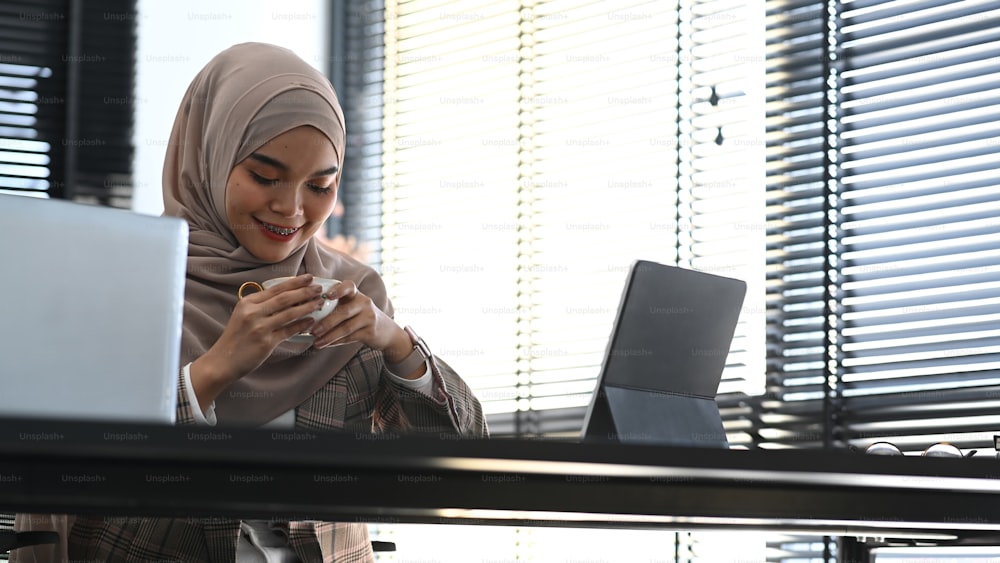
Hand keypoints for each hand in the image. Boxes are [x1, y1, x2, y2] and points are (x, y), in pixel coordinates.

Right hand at [196, 274, 322, 386]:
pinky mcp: (266, 342)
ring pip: (289, 313)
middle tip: (319, 288)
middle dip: (305, 292)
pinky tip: (312, 321)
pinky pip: (289, 331)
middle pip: (285, 298)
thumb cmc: (236, 337)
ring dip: (307, 307)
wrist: (222, 361)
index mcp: (247, 303)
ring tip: (319, 303)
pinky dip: (302, 325)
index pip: (276, 288)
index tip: (309, 277)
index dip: (295, 282)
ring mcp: (260, 328)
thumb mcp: (243, 315)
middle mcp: (253, 313)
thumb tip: (287, 296)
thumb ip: (260, 305)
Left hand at [309, 280, 411, 362]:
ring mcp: (369, 317)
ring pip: (346, 327)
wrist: (386, 331)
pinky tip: (325, 345)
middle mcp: (364, 303)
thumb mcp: (352, 306)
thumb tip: (305, 312)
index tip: (327, 296)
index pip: (348, 286)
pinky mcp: (371, 332)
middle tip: (312, 330)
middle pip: (344, 311)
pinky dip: (336, 342)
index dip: (338, 290)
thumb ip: (335, 305)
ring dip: (329, 336)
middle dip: (326, 322)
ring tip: (316, 342)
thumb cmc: (359, 316)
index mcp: (356, 294)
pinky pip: (350, 338)